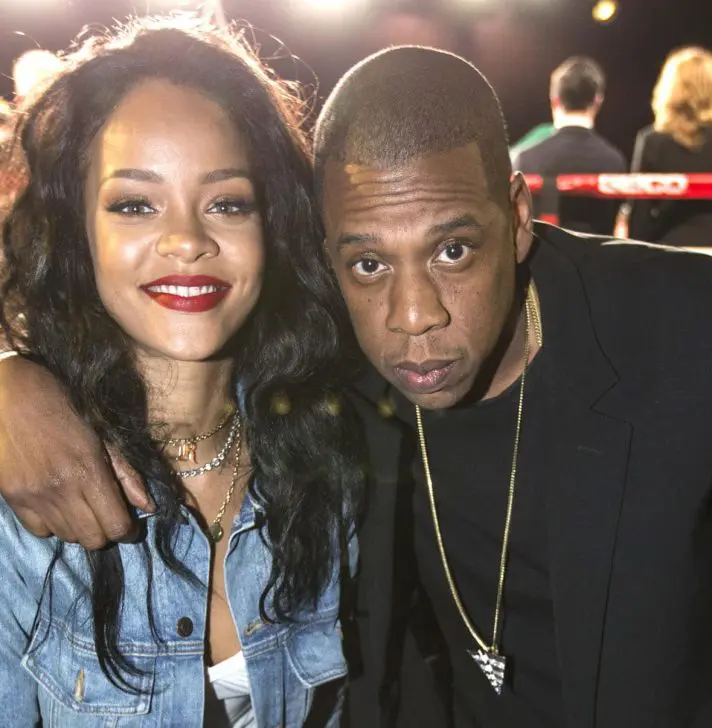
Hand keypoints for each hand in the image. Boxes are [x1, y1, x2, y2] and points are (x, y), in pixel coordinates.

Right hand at [0, 357, 154, 547]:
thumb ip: (127, 475)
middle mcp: (62, 490)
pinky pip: (40, 531)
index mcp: (89, 472)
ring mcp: (35, 498)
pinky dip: (53, 524)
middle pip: (93, 539)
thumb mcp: (104, 437)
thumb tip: (149, 508)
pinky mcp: (14, 500)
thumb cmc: (66, 409)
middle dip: (106, 531)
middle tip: (107, 514)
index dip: (128, 531)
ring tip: (81, 504)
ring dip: (80, 527)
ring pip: (68, 537)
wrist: (13, 396)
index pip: (116, 526)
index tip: (131, 525)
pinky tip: (57, 504)